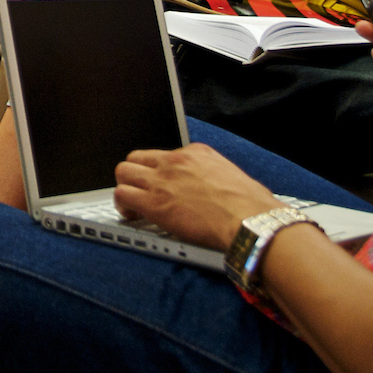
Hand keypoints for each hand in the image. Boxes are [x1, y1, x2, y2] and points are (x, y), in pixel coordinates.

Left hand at [114, 142, 281, 252]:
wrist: (249, 220)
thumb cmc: (251, 206)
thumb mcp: (234, 176)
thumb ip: (218, 178)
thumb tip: (222, 191)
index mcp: (196, 153)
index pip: (164, 154)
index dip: (160, 172)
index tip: (164, 186)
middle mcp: (175, 161)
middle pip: (136, 158)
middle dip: (135, 175)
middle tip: (142, 193)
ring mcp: (162, 180)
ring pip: (122, 172)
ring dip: (125, 188)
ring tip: (133, 206)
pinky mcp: (154, 203)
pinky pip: (122, 195)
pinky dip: (123, 206)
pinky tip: (132, 216)